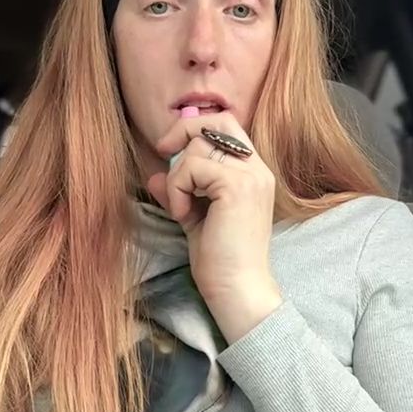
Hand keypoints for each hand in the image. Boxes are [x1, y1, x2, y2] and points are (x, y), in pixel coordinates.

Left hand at [146, 109, 283, 340]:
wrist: (236, 288)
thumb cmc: (219, 260)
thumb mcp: (194, 217)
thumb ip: (179, 192)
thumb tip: (155, 174)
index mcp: (253, 173)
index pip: (227, 124)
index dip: (195, 127)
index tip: (168, 150)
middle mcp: (257, 169)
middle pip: (215, 123)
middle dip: (182, 136)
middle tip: (166, 161)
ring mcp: (250, 176)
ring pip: (198, 148)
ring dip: (177, 177)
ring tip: (182, 209)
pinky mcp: (236, 187)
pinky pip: (192, 167)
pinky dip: (178, 189)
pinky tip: (183, 215)